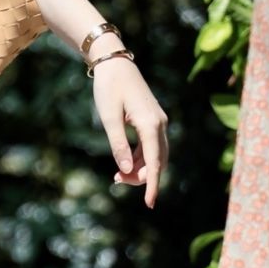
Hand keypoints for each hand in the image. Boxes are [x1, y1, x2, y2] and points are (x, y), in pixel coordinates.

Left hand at [90, 55, 168, 205]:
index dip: (152, 185)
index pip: (154, 162)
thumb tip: (127, 170)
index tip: (149, 204)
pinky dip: (140, 158)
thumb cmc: (108, 88)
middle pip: (158, 161)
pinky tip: (124, 163)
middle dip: (142, 177)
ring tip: (117, 175)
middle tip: (117, 181)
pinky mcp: (152, 120)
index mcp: (151, 124)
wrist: (114, 63)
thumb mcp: (108, 118)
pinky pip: (151, 146)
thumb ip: (118, 145)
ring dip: (140, 168)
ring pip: (155, 155)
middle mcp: (160, 124)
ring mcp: (158, 122)